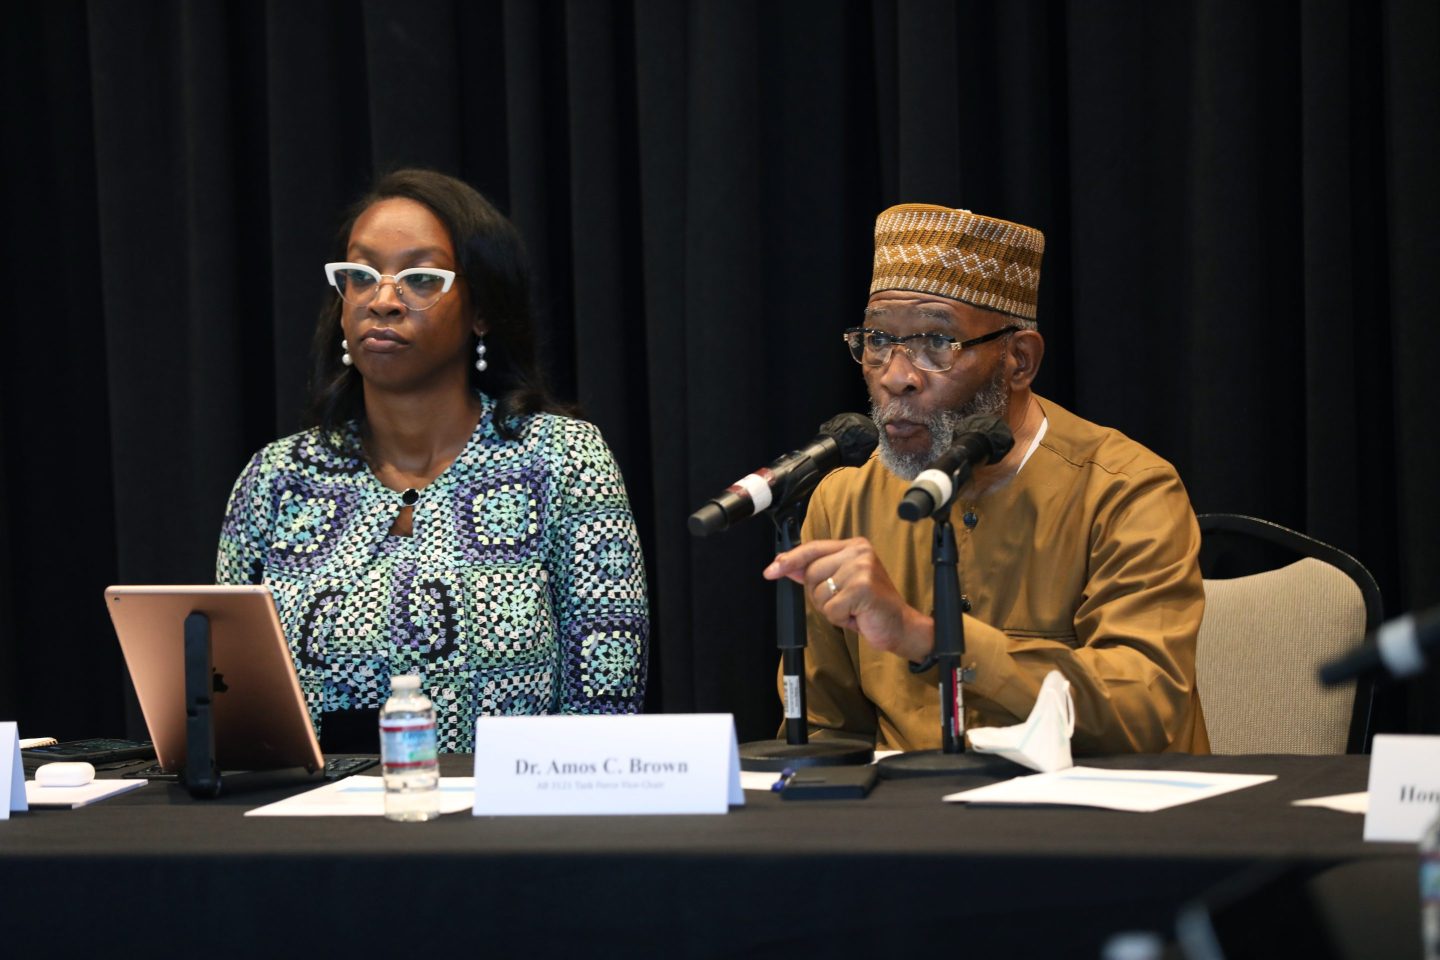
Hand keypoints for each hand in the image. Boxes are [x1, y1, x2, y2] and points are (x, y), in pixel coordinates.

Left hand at [763, 538, 932, 662]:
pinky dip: (840, 619)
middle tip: (844, 601)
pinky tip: (857, 615)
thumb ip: (815, 572)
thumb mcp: (840, 584)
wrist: (900, 626)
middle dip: (820, 595)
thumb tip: (784, 565)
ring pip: (818, 593)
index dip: (790, 560)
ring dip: (831, 609)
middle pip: (811, 573)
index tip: (771, 571)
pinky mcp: (862, 588)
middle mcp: (858, 552)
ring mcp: (861, 569)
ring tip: (852, 608)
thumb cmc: (871, 606)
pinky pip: (830, 609)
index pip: (812, 549)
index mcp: (854, 546)